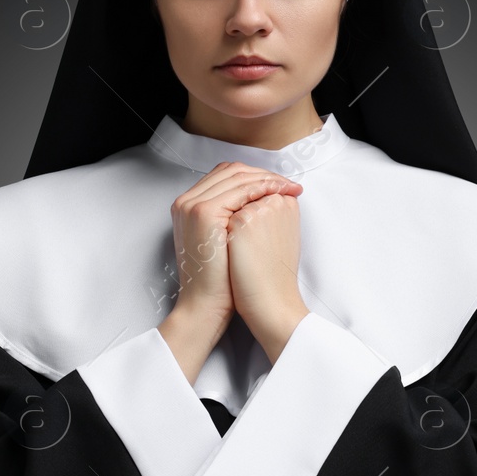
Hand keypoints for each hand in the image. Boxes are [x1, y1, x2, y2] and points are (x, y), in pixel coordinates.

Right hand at [166, 162, 302, 335]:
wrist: (206, 304)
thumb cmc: (219, 279)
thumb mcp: (222, 240)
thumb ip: (231, 217)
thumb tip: (261, 200)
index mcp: (188, 206)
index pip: (225, 176)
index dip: (255, 176)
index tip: (280, 185)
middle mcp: (186, 201)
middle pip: (230, 171)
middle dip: (264, 174)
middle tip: (289, 184)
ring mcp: (192, 204)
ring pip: (237, 176)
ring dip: (268, 179)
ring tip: (290, 188)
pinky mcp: (204, 212)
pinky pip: (240, 189)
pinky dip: (264, 187)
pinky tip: (280, 194)